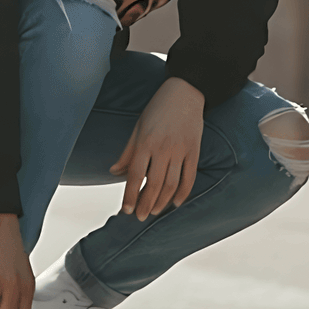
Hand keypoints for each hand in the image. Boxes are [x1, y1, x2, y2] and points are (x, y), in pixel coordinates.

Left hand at [110, 77, 203, 221]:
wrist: (185, 92)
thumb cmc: (157, 109)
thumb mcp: (138, 127)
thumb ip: (127, 152)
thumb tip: (114, 172)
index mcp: (145, 142)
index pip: (136, 175)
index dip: (131, 195)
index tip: (126, 210)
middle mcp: (163, 148)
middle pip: (154, 184)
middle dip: (146, 204)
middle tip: (140, 217)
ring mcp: (180, 150)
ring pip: (172, 184)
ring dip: (162, 201)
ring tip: (154, 211)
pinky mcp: (194, 151)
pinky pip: (189, 177)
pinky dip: (183, 193)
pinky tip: (175, 203)